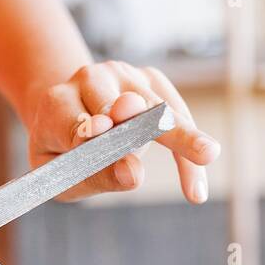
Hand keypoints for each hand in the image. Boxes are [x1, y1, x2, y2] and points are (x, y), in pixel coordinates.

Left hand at [27, 61, 221, 202]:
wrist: (63, 112)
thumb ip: (94, 175)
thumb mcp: (61, 174)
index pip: (74, 122)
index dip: (88, 129)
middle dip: (143, 122)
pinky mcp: (151, 79)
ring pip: (157, 108)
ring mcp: (123, 75)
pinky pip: (176, 114)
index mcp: (56, 103)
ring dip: (183, 135)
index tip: (100, 131)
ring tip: (208, 153)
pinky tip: (197, 188)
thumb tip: (134, 176)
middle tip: (159, 127)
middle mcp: (91, 80)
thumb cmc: (61, 152)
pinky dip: (187, 153)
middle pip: (122, 107)